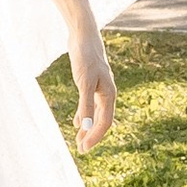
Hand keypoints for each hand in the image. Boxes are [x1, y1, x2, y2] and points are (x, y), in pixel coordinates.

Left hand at [70, 23, 114, 152]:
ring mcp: (99, 88)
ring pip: (96, 114)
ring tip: (78, 140)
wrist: (83, 36)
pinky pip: (91, 105)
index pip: (105, 122)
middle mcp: (107, 93)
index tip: (84, 148)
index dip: (96, 136)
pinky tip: (78, 122)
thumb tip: (85, 126)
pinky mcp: (91, 82)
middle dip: (92, 135)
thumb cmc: (85, 58)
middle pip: (102, 120)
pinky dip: (85, 115)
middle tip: (80, 149)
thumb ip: (86, 104)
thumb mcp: (84, 83)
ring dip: (88, 127)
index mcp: (109, 94)